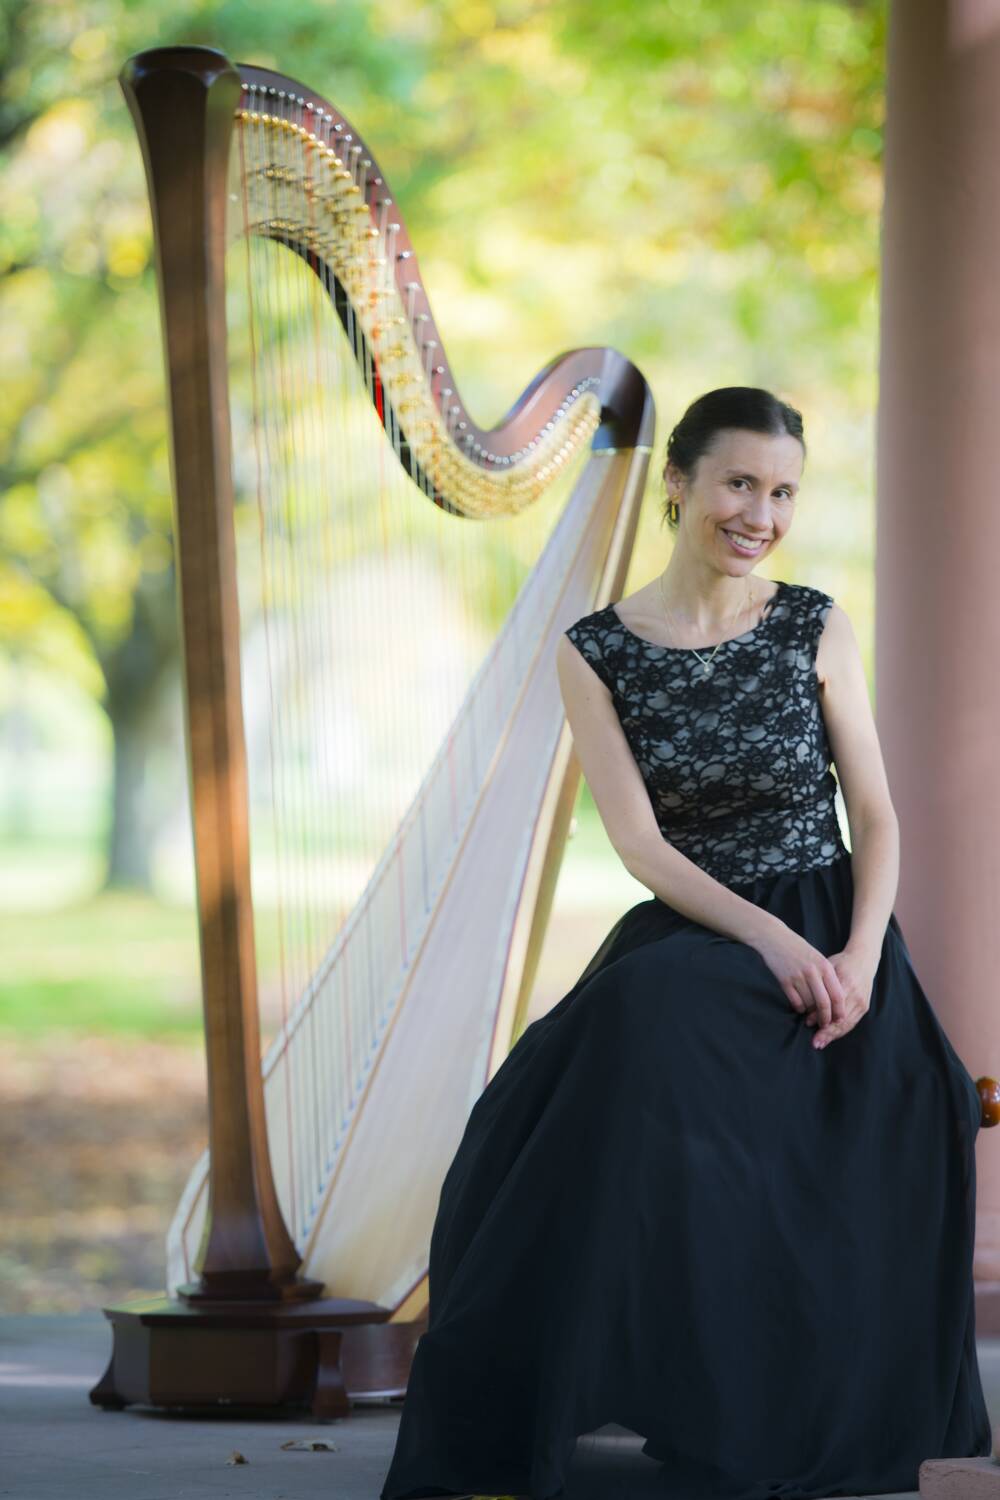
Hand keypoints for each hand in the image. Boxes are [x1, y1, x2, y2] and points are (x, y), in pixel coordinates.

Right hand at [751, 922, 872, 1049]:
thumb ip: (826, 975)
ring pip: (809, 1004)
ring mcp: (798, 977)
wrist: (774, 938)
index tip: (840, 1019)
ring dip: (810, 1013)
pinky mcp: (785, 981)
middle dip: (826, 1018)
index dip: (840, 1010)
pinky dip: (799, 1008)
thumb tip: (835, 999)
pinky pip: (795, 1002)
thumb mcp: (817, 958)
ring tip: (810, 1014)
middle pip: (824, 1003)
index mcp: (825, 966)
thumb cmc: (798, 949)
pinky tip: (799, 1006)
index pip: (837, 994)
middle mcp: (813, 972)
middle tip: (825, 1025)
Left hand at [799, 944, 878, 1049]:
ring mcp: (862, 1002)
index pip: (831, 1004)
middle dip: (827, 1033)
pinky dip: (841, 1031)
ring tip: (820, 1043)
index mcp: (846, 982)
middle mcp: (856, 994)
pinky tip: (831, 1036)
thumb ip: (820, 986)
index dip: (820, 1016)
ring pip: (847, 1023)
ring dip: (833, 1035)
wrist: (863, 960)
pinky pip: (852, 1022)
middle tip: (815, 1042)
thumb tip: (808, 1007)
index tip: (807, 1024)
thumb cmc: (841, 963)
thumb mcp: (829, 968)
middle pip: (840, 1018)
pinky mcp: (865, 1006)